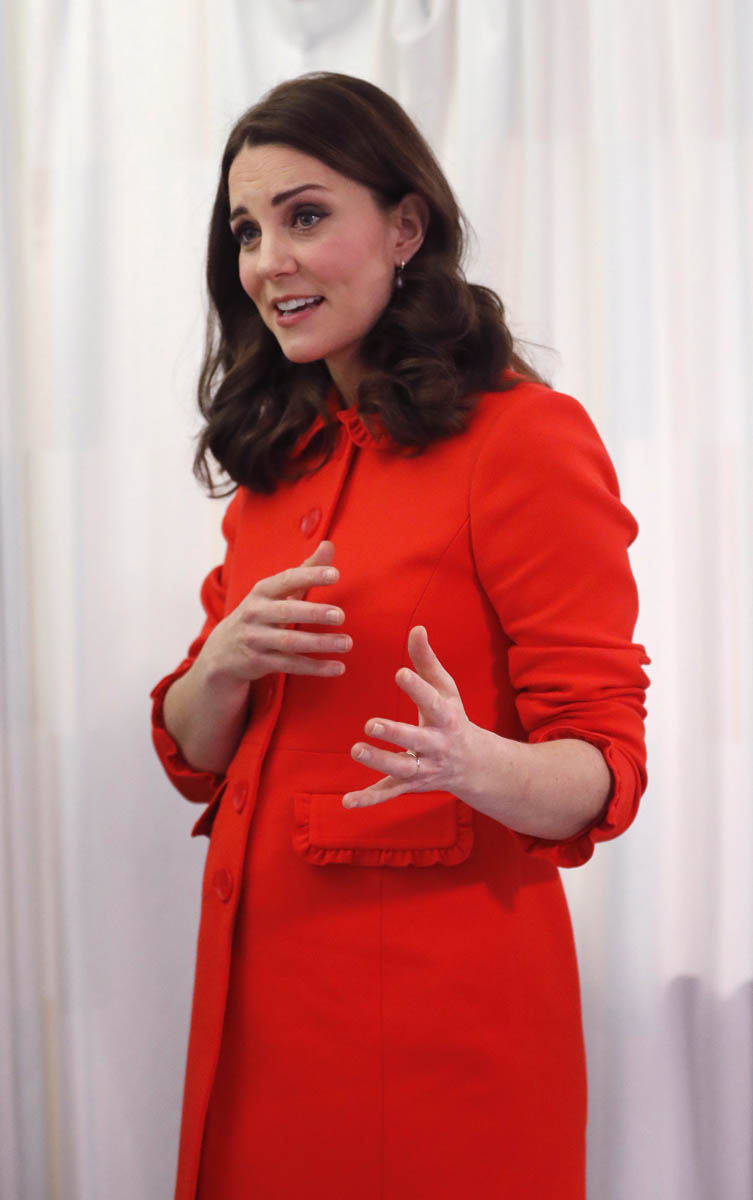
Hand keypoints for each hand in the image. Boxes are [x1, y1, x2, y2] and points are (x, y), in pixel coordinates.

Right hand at [201, 540, 350, 684]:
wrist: (222, 650)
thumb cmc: (260, 614)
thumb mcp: (276, 591)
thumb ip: (304, 570)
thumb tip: (329, 545)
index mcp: (262, 591)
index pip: (287, 579)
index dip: (310, 575)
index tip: (335, 574)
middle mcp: (256, 613)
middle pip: (286, 611)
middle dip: (313, 612)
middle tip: (340, 615)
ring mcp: (255, 639)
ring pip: (289, 642)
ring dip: (319, 643)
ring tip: (346, 643)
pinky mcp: (259, 662)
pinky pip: (290, 665)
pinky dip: (315, 667)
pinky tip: (338, 667)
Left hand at [344, 626, 474, 807]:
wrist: (475, 766)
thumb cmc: (453, 719)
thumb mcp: (446, 689)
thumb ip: (427, 661)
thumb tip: (416, 628)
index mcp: (446, 719)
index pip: (432, 702)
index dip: (418, 688)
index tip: (400, 672)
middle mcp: (436, 747)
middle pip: (417, 741)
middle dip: (396, 734)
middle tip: (372, 723)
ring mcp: (423, 769)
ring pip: (401, 769)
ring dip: (379, 762)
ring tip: (356, 750)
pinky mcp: (410, 785)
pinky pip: (389, 794)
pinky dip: (369, 799)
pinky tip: (346, 801)